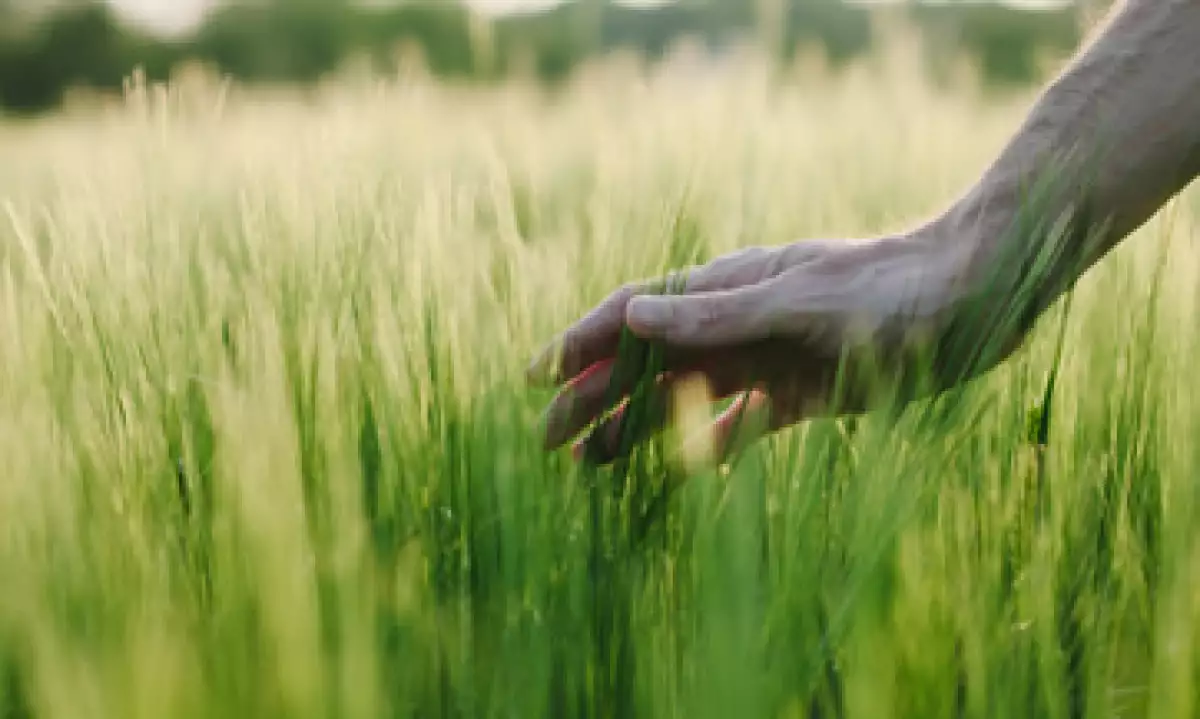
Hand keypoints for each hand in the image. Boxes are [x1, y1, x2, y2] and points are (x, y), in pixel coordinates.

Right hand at [527, 231, 971, 464]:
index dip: (581, 344)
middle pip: (648, 362)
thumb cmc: (890, 288)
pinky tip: (691, 465)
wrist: (975, 297)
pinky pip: (745, 422)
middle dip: (594, 398)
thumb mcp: (799, 301)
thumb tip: (631, 316)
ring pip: (687, 397)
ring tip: (593, 465)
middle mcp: (738, 323)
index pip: (634, 314)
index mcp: (727, 288)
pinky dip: (715, 440)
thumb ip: (715, 314)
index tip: (536, 378)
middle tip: (547, 443)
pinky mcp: (804, 393)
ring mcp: (769, 358)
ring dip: (640, 427)